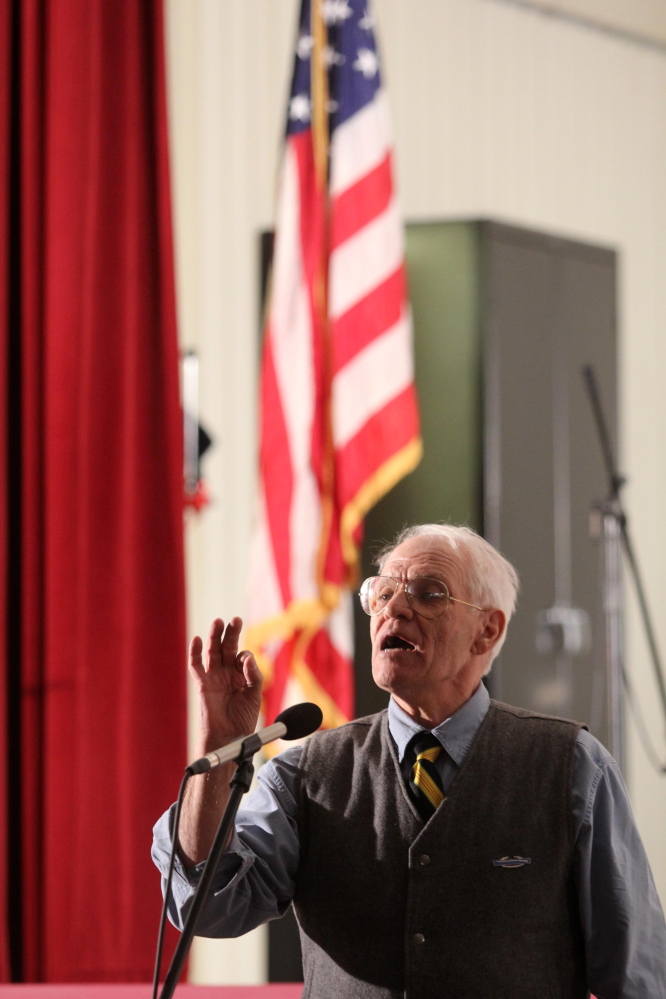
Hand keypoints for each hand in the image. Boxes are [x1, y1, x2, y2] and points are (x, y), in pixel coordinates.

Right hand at [188, 617, 262, 750]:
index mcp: (241, 674)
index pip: (243, 656)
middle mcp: (227, 672)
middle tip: (235, 619)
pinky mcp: (202, 684)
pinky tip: (196, 639)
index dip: (245, 656)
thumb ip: (253, 676)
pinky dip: (194, 652)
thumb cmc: (243, 719)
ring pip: (212, 651)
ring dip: (214, 636)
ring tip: (218, 621)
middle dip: (231, 633)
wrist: (229, 738)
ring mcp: (214, 676)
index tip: (246, 663)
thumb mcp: (254, 695)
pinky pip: (196, 666)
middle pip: (227, 647)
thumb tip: (247, 656)